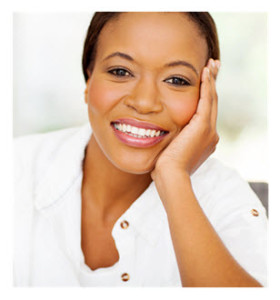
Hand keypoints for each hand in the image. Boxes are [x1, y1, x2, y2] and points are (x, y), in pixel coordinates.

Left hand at [152, 58, 220, 177]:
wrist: (171, 177)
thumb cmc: (167, 169)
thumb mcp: (172, 152)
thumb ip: (173, 142)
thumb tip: (164, 138)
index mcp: (205, 140)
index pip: (206, 113)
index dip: (206, 96)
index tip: (204, 83)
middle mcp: (211, 133)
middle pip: (212, 103)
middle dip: (212, 84)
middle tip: (212, 67)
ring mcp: (209, 130)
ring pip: (212, 99)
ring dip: (211, 80)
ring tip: (211, 64)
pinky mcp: (202, 126)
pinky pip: (206, 100)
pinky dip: (207, 85)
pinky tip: (205, 71)